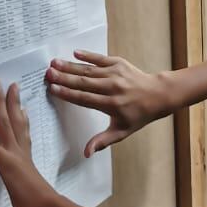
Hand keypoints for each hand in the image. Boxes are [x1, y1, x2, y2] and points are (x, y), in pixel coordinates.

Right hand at [45, 49, 170, 155]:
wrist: (158, 95)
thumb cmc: (138, 115)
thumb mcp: (122, 131)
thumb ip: (103, 141)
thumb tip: (86, 153)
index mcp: (111, 104)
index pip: (84, 99)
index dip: (68, 94)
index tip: (53, 89)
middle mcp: (112, 88)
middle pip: (84, 82)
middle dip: (64, 77)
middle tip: (48, 73)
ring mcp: (116, 74)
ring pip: (89, 70)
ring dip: (71, 66)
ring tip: (55, 63)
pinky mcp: (119, 63)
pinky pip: (101, 58)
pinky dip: (88, 55)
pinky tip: (75, 53)